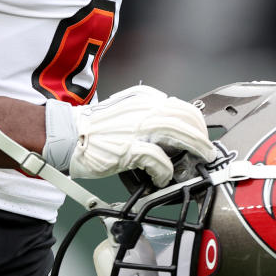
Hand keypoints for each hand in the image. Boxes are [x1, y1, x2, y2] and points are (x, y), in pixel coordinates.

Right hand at [44, 85, 212, 186]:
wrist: (68, 135)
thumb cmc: (93, 128)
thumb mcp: (124, 111)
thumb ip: (146, 116)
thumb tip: (167, 134)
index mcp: (142, 98)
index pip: (179, 106)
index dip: (195, 122)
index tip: (200, 133)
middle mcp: (143, 109)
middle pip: (185, 117)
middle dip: (201, 135)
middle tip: (207, 150)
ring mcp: (137, 128)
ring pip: (179, 133)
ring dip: (195, 148)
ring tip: (200, 160)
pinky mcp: (130, 149)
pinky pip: (158, 160)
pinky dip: (165, 171)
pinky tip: (163, 177)